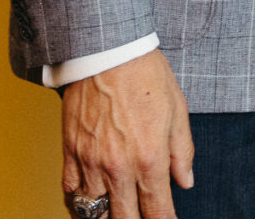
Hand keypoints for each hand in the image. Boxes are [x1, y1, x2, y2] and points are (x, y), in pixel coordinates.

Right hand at [61, 49, 194, 218]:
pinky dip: (78, 205)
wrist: (108, 51)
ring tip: (115, 214)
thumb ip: (182, 152)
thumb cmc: (145, 75)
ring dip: (106, 218)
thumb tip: (185, 181)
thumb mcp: (178, 111)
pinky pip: (70, 192)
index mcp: (150, 159)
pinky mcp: (70, 152)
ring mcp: (91, 162)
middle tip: (142, 217)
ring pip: (94, 213)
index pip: (158, 212)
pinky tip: (89, 205)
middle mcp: (119, 167)